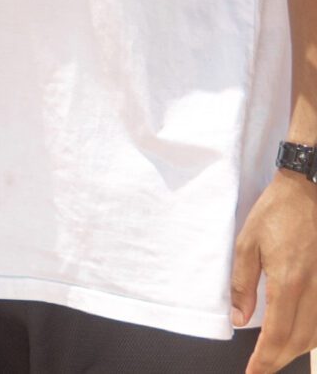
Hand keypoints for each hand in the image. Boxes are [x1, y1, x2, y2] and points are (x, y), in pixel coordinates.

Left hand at [235, 170, 316, 372]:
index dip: (265, 358)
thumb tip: (238, 318)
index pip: (277, 334)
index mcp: (288, 283)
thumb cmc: (276, 213)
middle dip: (278, 359)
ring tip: (272, 356)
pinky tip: (297, 337)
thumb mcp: (247, 243)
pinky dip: (310, 335)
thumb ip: (242, 283)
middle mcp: (313, 291)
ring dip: (294, 349)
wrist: (310, 191)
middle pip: (299, 341)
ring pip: (316, 334)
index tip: (252, 372)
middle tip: (259, 369)